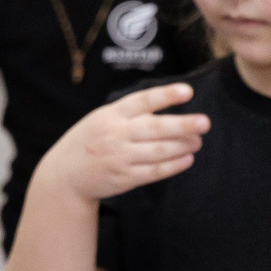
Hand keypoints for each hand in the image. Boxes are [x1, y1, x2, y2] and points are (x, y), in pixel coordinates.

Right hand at [44, 84, 208, 202]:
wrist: (65, 175)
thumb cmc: (91, 140)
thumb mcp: (102, 118)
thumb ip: (131, 112)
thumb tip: (172, 107)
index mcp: (110, 115)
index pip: (141, 101)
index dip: (165, 95)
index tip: (188, 92)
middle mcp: (115, 135)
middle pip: (154, 128)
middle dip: (182, 125)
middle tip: (205, 122)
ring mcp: (119, 157)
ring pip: (159, 151)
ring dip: (183, 146)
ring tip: (198, 141)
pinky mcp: (124, 178)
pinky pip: (154, 171)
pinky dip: (173, 166)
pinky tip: (187, 159)